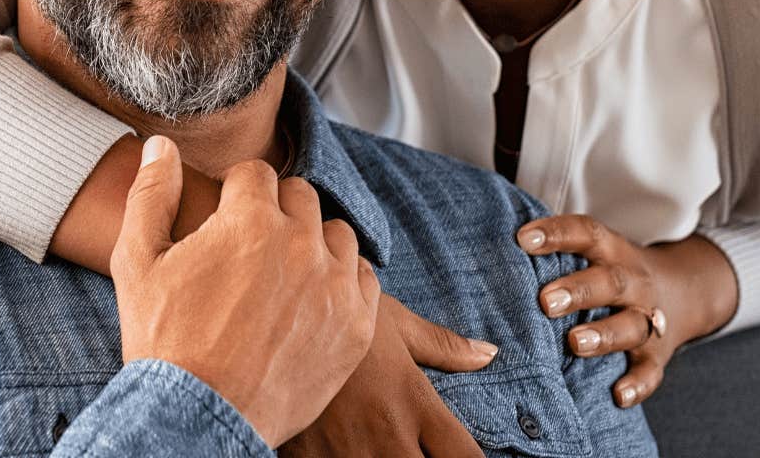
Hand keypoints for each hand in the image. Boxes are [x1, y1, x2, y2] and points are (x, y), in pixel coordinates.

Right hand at [113, 137, 380, 446]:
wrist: (198, 418)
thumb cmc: (163, 341)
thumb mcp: (137, 261)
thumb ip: (150, 194)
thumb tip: (160, 145)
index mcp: (250, 220)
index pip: (255, 173)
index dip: (234, 193)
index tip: (225, 218)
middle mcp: (300, 244)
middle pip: (300, 197)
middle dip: (275, 212)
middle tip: (251, 248)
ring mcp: (334, 286)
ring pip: (337, 234)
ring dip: (313, 243)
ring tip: (283, 273)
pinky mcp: (357, 326)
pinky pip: (365, 279)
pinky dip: (343, 281)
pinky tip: (313, 299)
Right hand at [281, 296, 495, 456]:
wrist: (270, 317)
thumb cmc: (338, 317)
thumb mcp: (394, 324)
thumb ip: (443, 346)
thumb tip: (490, 354)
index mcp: (414, 402)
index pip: (466, 457)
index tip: (461, 456)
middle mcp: (388, 435)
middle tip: (416, 448)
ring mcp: (350, 454)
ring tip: (381, 451)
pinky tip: (348, 454)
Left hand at [517, 215, 737, 406]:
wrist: (683, 292)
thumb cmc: (611, 271)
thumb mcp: (595, 252)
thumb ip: (555, 252)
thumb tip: (489, 248)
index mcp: (612, 251)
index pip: (587, 234)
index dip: (557, 234)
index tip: (523, 238)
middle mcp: (633, 283)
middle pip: (611, 282)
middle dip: (579, 290)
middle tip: (546, 301)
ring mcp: (648, 319)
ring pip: (631, 326)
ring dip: (604, 335)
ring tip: (575, 343)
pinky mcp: (657, 355)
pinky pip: (651, 371)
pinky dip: (637, 384)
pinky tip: (618, 395)